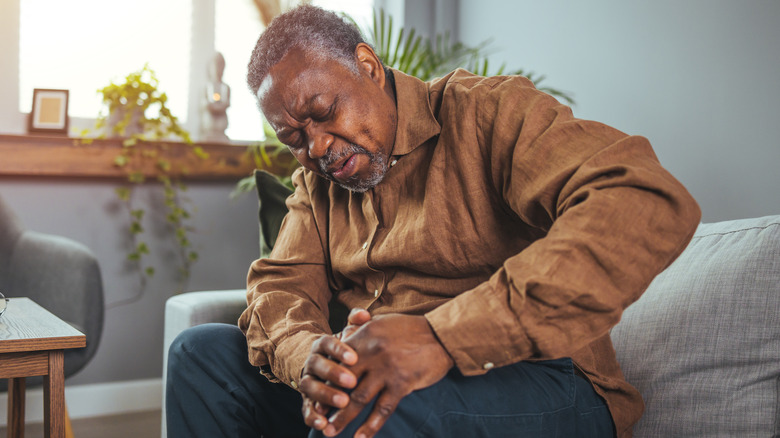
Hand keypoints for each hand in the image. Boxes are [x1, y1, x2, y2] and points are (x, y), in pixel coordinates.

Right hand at [300, 308, 371, 431]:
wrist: (320, 363)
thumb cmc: (343, 351)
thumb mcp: (349, 336)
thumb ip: (356, 324)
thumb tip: (364, 314)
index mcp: (321, 345)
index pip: (327, 343)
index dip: (338, 350)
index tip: (354, 357)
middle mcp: (311, 362)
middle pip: (317, 365)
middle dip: (333, 373)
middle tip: (352, 382)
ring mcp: (307, 381)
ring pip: (310, 387)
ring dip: (325, 395)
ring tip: (343, 402)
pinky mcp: (306, 400)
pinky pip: (306, 409)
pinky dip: (312, 417)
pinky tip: (324, 424)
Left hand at [326, 314, 454, 437]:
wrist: (441, 335)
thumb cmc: (410, 328)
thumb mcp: (381, 321)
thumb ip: (360, 328)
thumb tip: (343, 335)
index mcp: (364, 336)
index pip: (337, 361)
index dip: (324, 379)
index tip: (315, 394)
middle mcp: (371, 353)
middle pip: (342, 382)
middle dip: (326, 403)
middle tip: (317, 418)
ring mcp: (386, 370)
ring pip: (358, 399)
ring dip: (343, 418)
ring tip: (331, 432)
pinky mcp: (402, 384)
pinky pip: (383, 409)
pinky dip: (371, 426)